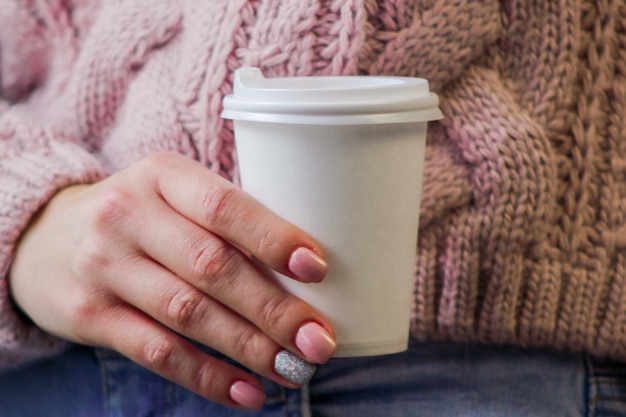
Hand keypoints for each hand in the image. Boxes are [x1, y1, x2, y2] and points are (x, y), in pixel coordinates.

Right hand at [8, 152, 335, 409]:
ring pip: (189, 313)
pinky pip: (157, 352)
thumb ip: (225, 221)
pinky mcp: (89, 314)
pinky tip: (246, 391)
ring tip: (294, 369)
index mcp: (162, 175)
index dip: (273, 238)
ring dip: (249, 347)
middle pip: (212, 267)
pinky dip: (207, 375)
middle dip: (273, 309)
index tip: (317, 270)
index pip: (223, 206)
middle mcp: (128, 215)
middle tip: (318, 340)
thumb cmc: (139, 217)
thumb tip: (305, 273)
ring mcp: (104, 266)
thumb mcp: (172, 195)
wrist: (46, 239)